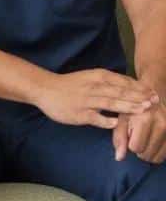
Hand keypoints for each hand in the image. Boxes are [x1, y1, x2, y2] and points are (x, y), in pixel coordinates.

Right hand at [35, 69, 157, 128]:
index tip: (152, 92)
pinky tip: (119, 124)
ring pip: (111, 103)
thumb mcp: (89, 77)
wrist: (45, 88)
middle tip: (155, 101)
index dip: (138, 87)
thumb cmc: (69, 84)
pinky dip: (108, 121)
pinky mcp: (81, 114)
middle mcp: (93, 87)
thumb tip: (128, 87)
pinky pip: (97, 119)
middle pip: (120, 92)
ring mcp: (87, 101)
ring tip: (144, 110)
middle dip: (138, 97)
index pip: (121, 81)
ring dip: (128, 106)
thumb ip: (106, 83)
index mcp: (96, 77)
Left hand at [112, 92, 165, 163]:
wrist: (155, 93)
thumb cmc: (134, 104)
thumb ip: (119, 137)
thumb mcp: (123, 116)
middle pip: (146, 154)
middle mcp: (162, 125)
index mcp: (145, 119)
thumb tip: (119, 158)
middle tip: (137, 136)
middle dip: (139, 148)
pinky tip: (153, 140)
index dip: (129, 143)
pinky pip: (165, 155)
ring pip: (157, 158)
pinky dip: (157, 151)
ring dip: (148, 152)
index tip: (129, 134)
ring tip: (145, 138)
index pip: (135, 147)